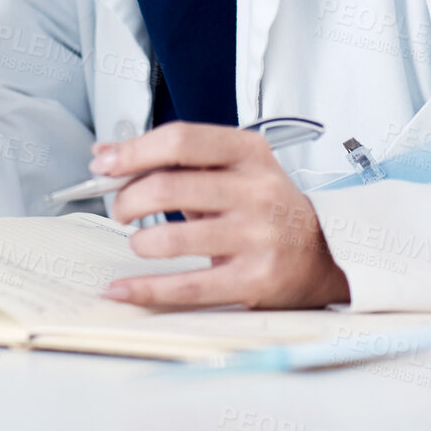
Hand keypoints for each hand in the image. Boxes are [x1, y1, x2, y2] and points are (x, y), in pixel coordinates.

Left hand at [94, 122, 350, 308]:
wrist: (325, 252)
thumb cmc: (267, 207)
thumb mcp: (231, 169)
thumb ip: (172, 159)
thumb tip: (105, 155)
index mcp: (248, 153)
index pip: (181, 141)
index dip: (133, 152)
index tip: (105, 164)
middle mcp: (256, 191)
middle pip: (169, 186)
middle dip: (128, 199)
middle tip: (121, 209)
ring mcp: (258, 236)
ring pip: (173, 238)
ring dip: (140, 241)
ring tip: (140, 242)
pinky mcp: (255, 279)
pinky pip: (188, 286)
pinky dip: (146, 289)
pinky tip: (124, 288)